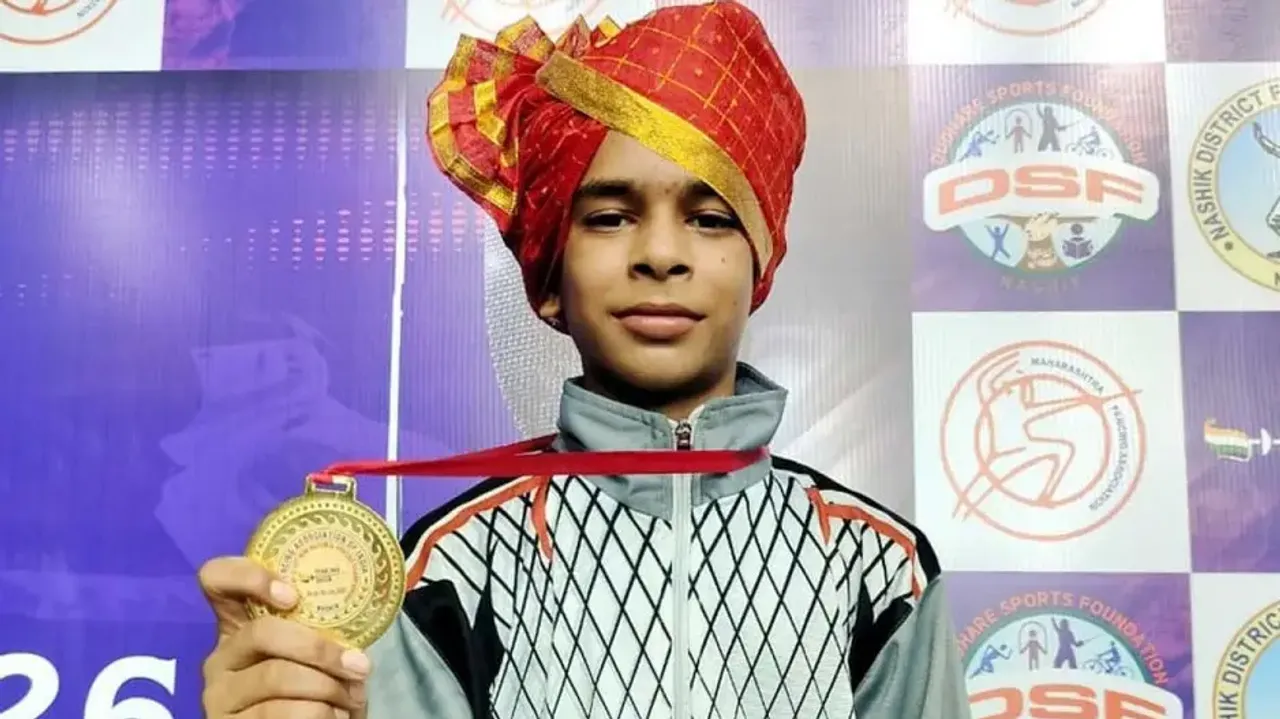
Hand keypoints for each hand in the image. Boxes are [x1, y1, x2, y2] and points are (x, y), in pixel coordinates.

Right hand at [198, 556, 369, 717]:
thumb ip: (319, 634)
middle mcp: (221, 656)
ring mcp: (219, 694)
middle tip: (359, 665)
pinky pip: (279, 712)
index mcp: (239, 626)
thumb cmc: (312, 689)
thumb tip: (355, 640)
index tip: (292, 596)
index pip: (217, 579)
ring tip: (352, 698)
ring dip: (327, 688)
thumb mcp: (312, 656)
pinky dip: (319, 714)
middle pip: (262, 632)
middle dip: (319, 648)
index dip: (248, 577)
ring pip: (275, 675)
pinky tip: (334, 716)